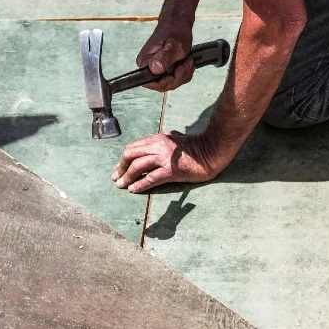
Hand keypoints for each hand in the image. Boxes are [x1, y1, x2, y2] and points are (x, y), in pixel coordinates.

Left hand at [111, 132, 229, 192]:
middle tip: (116, 177)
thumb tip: (150, 148)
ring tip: (121, 185)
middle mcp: (159, 145)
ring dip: (126, 177)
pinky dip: (139, 185)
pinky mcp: (171, 170)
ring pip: (137, 166)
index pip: (134, 147)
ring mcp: (164, 158)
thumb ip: (162, 142)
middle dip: (120, 167)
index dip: (123, 158)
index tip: (119, 168)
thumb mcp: (175, 139)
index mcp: (159, 138)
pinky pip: (150, 178)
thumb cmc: (196, 147)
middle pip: (130, 155)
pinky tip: (133, 190)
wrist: (212, 152)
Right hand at [137, 20, 193, 91]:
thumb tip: (154, 68)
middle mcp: (147, 67)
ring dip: (183, 74)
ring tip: (187, 60)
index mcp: (145, 61)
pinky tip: (186, 62)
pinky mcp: (162, 69)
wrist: (177, 22)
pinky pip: (174, 79)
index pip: (152, 83)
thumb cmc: (175, 30)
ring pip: (170, 83)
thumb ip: (165, 57)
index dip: (168, 81)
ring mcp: (154, 68)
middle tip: (187, 62)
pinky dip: (183, 73)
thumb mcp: (175, 45)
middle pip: (163, 85)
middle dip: (179, 77)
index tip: (179, 68)